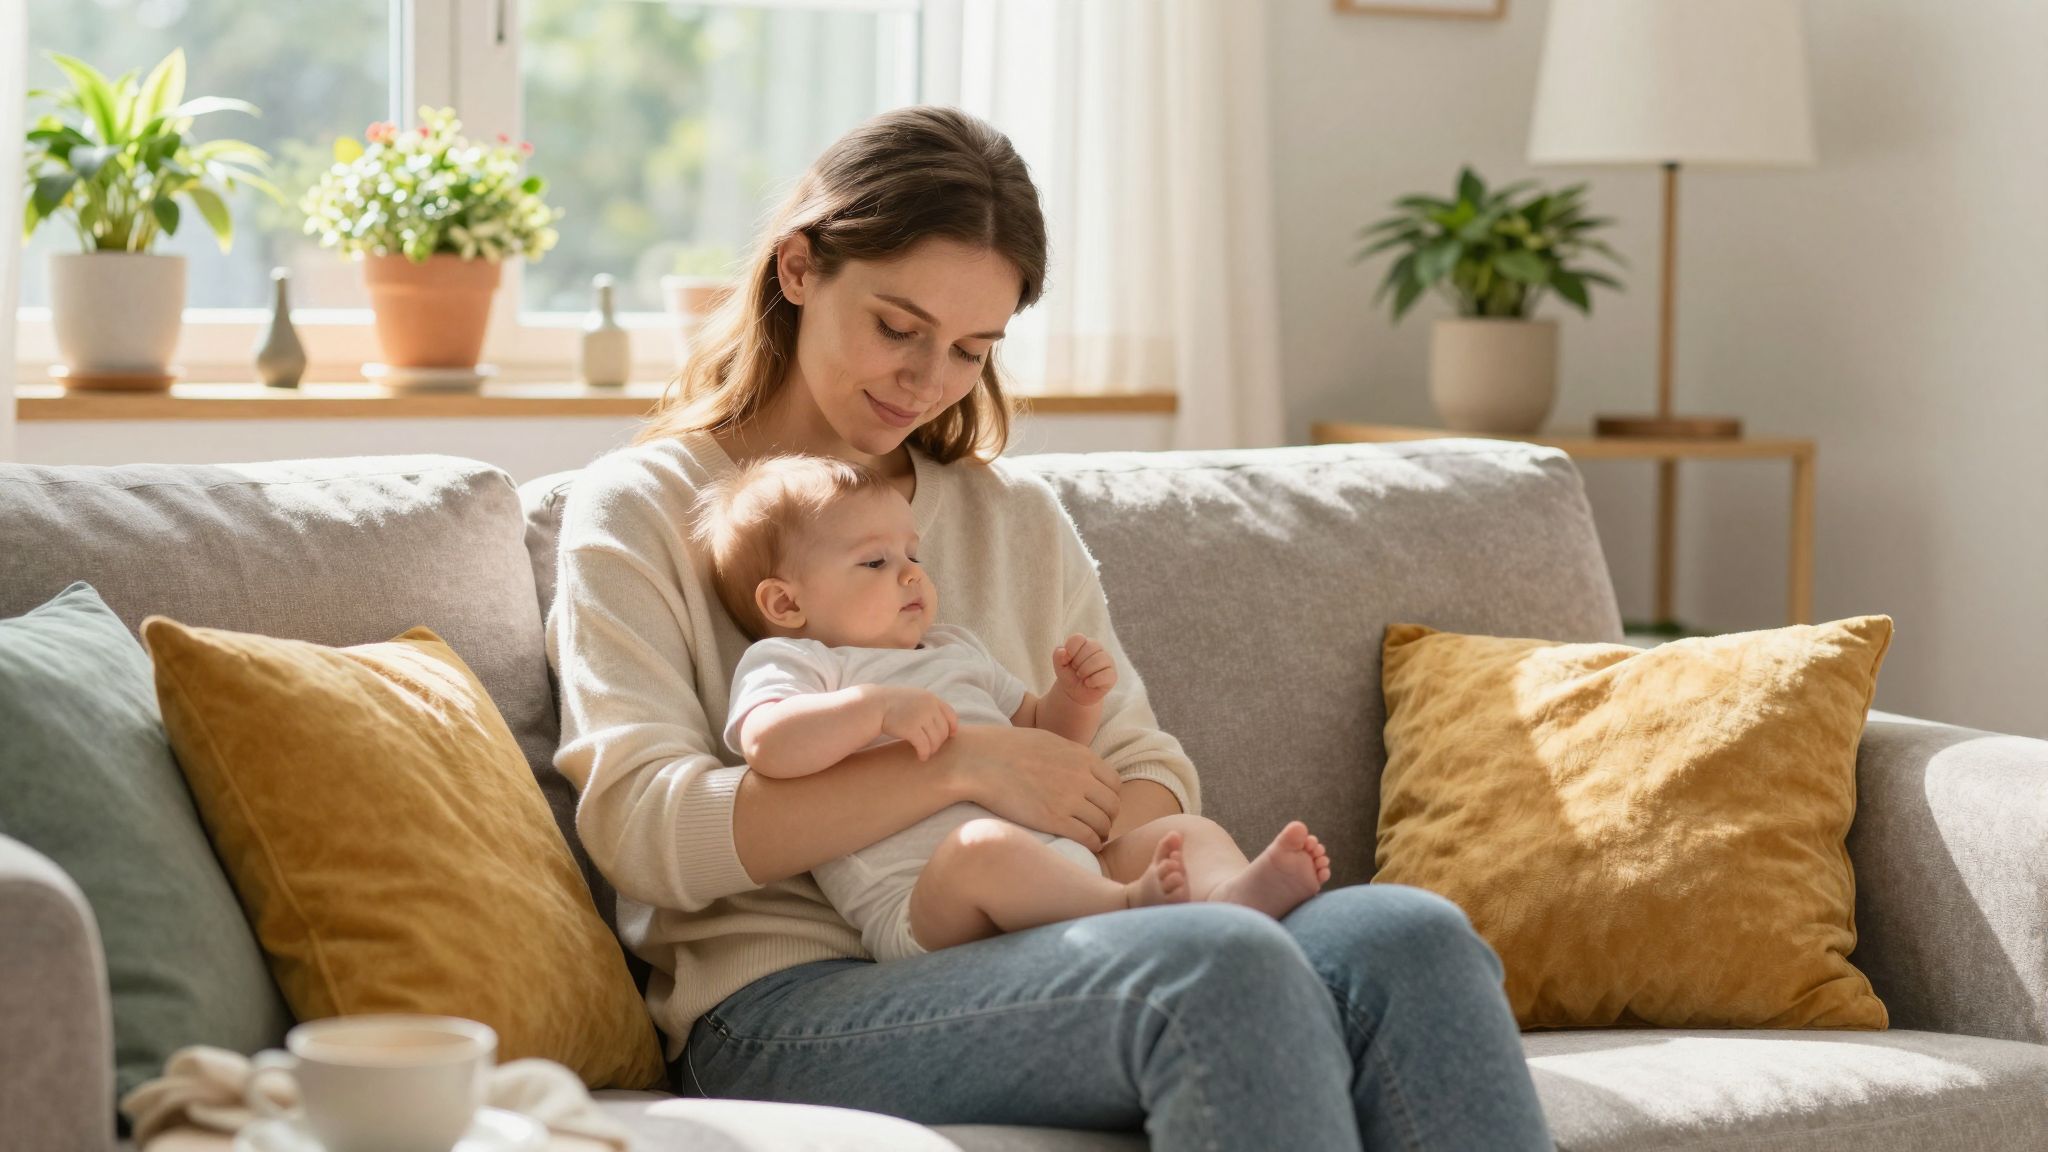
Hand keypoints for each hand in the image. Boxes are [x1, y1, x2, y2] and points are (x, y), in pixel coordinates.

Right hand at [876, 686, 956, 760]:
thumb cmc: (894, 704)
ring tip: (926, 753)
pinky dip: (925, 754)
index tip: (951, 736)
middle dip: (939, 742)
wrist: (875, 705)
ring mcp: (921, 717)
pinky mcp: (911, 729)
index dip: (952, 727)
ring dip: (932, 749)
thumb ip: (929, 707)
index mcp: (931, 698)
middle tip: (932, 748)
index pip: (950, 715)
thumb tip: (944, 723)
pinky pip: (925, 746)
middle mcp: (929, 706)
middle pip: (943, 730)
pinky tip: (921, 757)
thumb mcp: (915, 698)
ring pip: (936, 740)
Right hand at [944, 726, 1121, 849]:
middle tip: (1095, 825)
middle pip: (1112, 806)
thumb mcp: (1048, 741)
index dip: (1109, 798)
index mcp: (1082, 756)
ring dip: (1099, 833)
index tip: (1099, 806)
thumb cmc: (1007, 749)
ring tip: (1089, 837)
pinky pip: (1087, 838)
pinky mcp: (1054, 820)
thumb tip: (1083, 768)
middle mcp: (1081, 778)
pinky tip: (1082, 845)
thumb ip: (1071, 756)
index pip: (1114, 784)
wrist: (980, 761)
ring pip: (1103, 824)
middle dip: (1107, 818)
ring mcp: (1069, 799)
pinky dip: (1090, 844)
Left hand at [1052, 633, 1115, 705]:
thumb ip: (1057, 655)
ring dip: (1084, 671)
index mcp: (1085, 642)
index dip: (1070, 650)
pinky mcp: (1112, 675)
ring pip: (1098, 660)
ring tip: (1082, 676)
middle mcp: (1098, 649)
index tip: (1067, 660)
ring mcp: (1108, 661)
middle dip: (1077, 662)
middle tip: (1076, 670)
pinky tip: (1088, 683)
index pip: (1079, 638)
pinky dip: (1092, 681)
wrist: (1074, 693)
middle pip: (1090, 647)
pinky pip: (1105, 675)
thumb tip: (1063, 651)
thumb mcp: (1059, 665)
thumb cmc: (1068, 675)